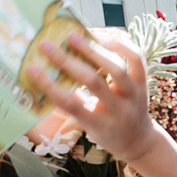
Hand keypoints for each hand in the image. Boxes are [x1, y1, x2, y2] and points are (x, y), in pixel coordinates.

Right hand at [27, 32, 158, 164]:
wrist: (139, 140)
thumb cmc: (106, 131)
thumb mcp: (87, 127)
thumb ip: (71, 103)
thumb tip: (43, 76)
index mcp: (100, 126)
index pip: (72, 105)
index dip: (50, 87)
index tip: (31, 69)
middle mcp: (120, 110)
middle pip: (93, 82)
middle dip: (67, 62)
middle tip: (46, 45)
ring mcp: (135, 95)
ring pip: (117, 69)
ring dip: (93, 49)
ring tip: (73, 36)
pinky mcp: (144, 83)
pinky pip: (136, 58)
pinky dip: (119, 44)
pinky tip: (101, 36)